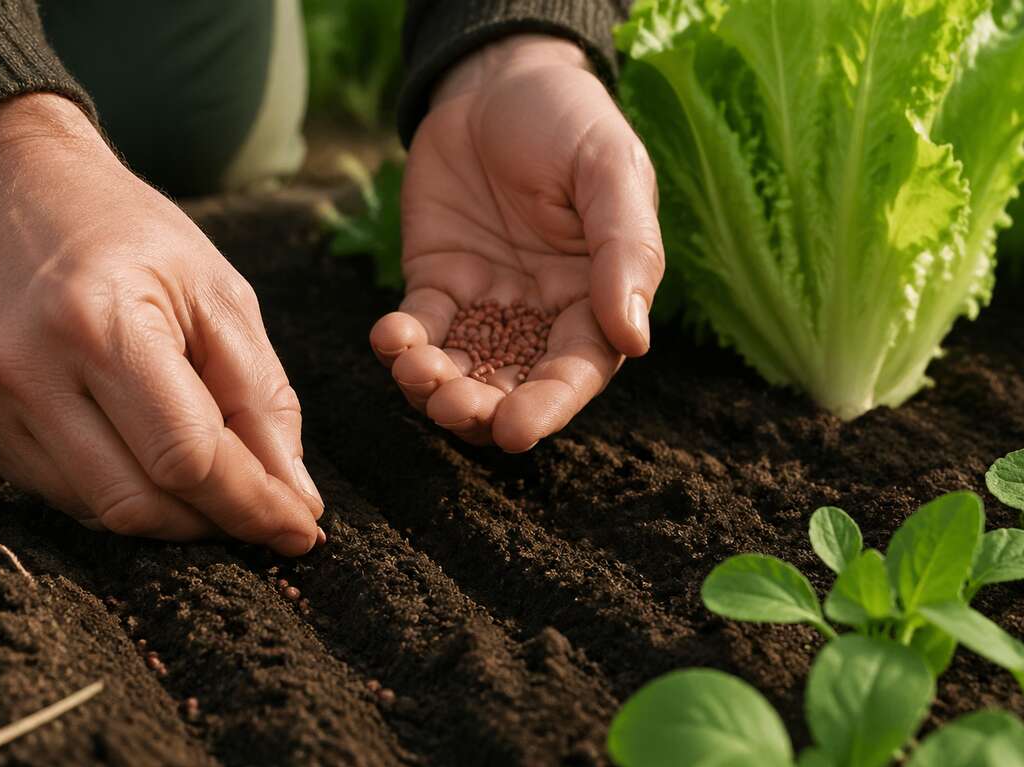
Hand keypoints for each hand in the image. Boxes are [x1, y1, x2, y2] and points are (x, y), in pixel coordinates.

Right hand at [0, 94, 323, 554]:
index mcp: (100, 322)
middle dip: (216, 523)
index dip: (252, 505)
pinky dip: (121, 493)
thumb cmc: (133, 235)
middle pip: (139, 502)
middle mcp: (26, 367)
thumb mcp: (220, 294)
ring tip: (216, 488)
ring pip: (99, 511)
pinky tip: (150, 462)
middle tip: (266, 518)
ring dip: (171, 518)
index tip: (302, 528)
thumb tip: (295, 497)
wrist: (11, 189)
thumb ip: (262, 399)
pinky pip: (60, 493)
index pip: (187, 456)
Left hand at [370, 35, 663, 450]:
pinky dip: (401, 344)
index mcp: (596, 299)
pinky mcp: (438, 284)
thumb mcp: (610, 171)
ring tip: (414, 372)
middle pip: (514, 386)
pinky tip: (390, 336)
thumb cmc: (570, 120)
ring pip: (462, 370)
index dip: (549, 406)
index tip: (516, 431)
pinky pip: (420, 329)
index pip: (577, 371)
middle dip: (481, 408)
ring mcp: (487, 304)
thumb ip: (625, 251)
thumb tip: (634, 339)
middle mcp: (542, 316)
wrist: (499, 78)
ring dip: (435, 386)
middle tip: (451, 405)